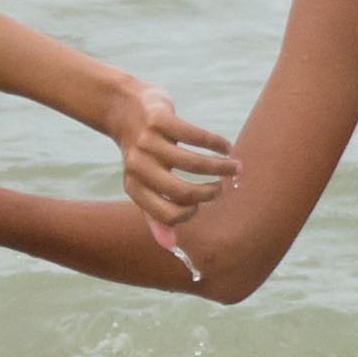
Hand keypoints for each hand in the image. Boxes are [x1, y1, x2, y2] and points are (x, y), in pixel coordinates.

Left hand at [97, 77, 234, 232]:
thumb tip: (171, 247)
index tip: (202, 204)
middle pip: (183, 192)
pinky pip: (196, 136)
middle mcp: (138, 166)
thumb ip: (155, 215)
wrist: (123, 109)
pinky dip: (217, 144)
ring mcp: (148, 142)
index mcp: (134, 187)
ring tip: (234, 166)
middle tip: (223, 187)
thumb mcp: (141, 184)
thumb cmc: (140, 154)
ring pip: (194, 164)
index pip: (167, 215)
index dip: (190, 213)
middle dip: (210, 193)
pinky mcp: (159, 119)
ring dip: (221, 167)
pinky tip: (226, 147)